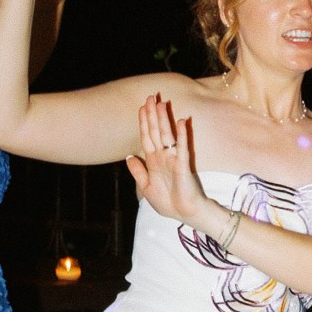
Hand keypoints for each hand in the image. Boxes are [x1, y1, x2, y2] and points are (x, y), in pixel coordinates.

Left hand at [127, 96, 218, 230]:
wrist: (184, 214)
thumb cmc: (168, 202)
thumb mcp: (146, 187)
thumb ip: (138, 172)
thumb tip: (128, 157)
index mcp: (153, 161)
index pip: (147, 137)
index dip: (143, 123)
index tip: (141, 107)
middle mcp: (163, 156)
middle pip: (156, 132)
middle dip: (152, 115)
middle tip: (150, 97)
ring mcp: (173, 159)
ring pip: (167, 135)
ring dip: (164, 119)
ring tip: (162, 103)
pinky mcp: (183, 165)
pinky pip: (182, 147)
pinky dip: (181, 135)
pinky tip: (181, 121)